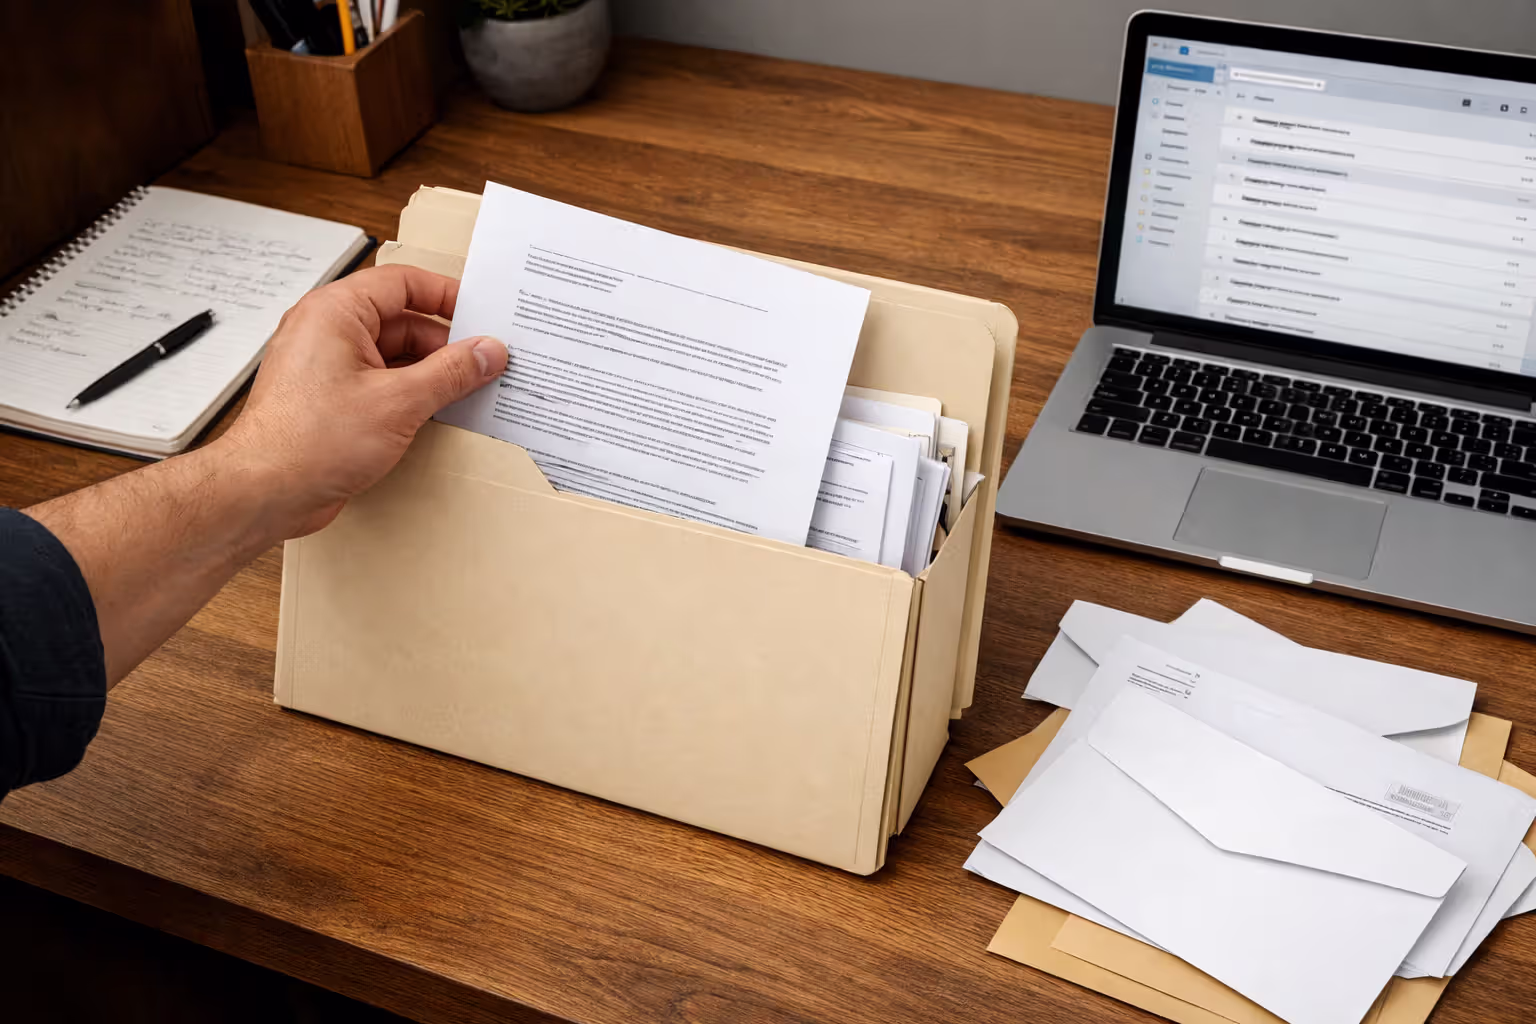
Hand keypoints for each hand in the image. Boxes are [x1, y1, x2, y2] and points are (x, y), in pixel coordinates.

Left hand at [215, 264, 506, 538]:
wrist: (264, 491)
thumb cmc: (307, 441)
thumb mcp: (399, 402)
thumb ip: (451, 373)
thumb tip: (486, 352)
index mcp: (335, 312)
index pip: (402, 283)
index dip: (446, 296)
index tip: (480, 315)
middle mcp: (326, 331)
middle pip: (401, 320)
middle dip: (444, 344)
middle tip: (483, 363)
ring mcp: (326, 365)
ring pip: (392, 354)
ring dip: (429, 372)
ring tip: (465, 390)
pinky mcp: (330, 398)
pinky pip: (380, 381)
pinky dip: (409, 393)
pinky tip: (436, 412)